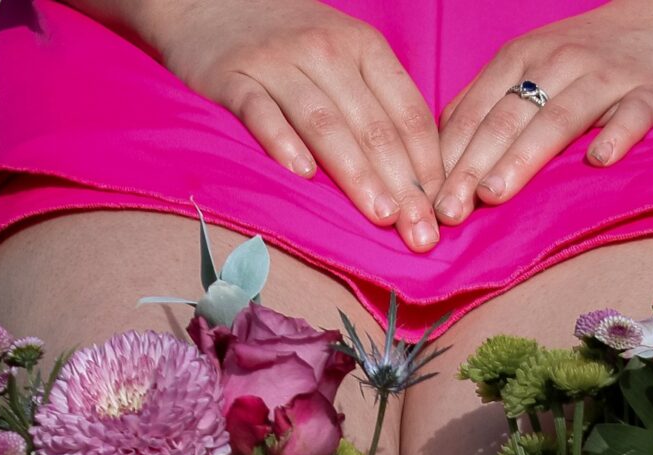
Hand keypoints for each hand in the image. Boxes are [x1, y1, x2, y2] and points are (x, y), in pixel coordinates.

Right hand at [151, 0, 444, 250]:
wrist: (212, 1)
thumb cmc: (291, 44)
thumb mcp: (345, 56)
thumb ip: (378, 106)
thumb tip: (419, 181)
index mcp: (363, 48)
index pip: (406, 113)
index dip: (428, 167)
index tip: (441, 214)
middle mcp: (325, 51)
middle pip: (372, 126)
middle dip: (402, 184)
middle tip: (420, 233)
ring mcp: (278, 63)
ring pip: (325, 122)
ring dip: (356, 172)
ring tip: (380, 215)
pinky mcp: (233, 77)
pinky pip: (261, 112)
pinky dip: (281, 141)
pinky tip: (301, 174)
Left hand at [432, 1, 652, 222]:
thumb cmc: (591, 58)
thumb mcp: (532, 66)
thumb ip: (490, 104)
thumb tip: (439, 156)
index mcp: (522, 58)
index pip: (476, 110)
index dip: (447, 156)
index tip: (423, 201)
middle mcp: (559, 62)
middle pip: (508, 117)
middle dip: (473, 165)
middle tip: (447, 211)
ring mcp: (606, 76)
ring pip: (559, 117)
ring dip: (525, 156)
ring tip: (496, 194)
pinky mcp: (651, 91)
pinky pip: (633, 114)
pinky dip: (618, 135)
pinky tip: (600, 161)